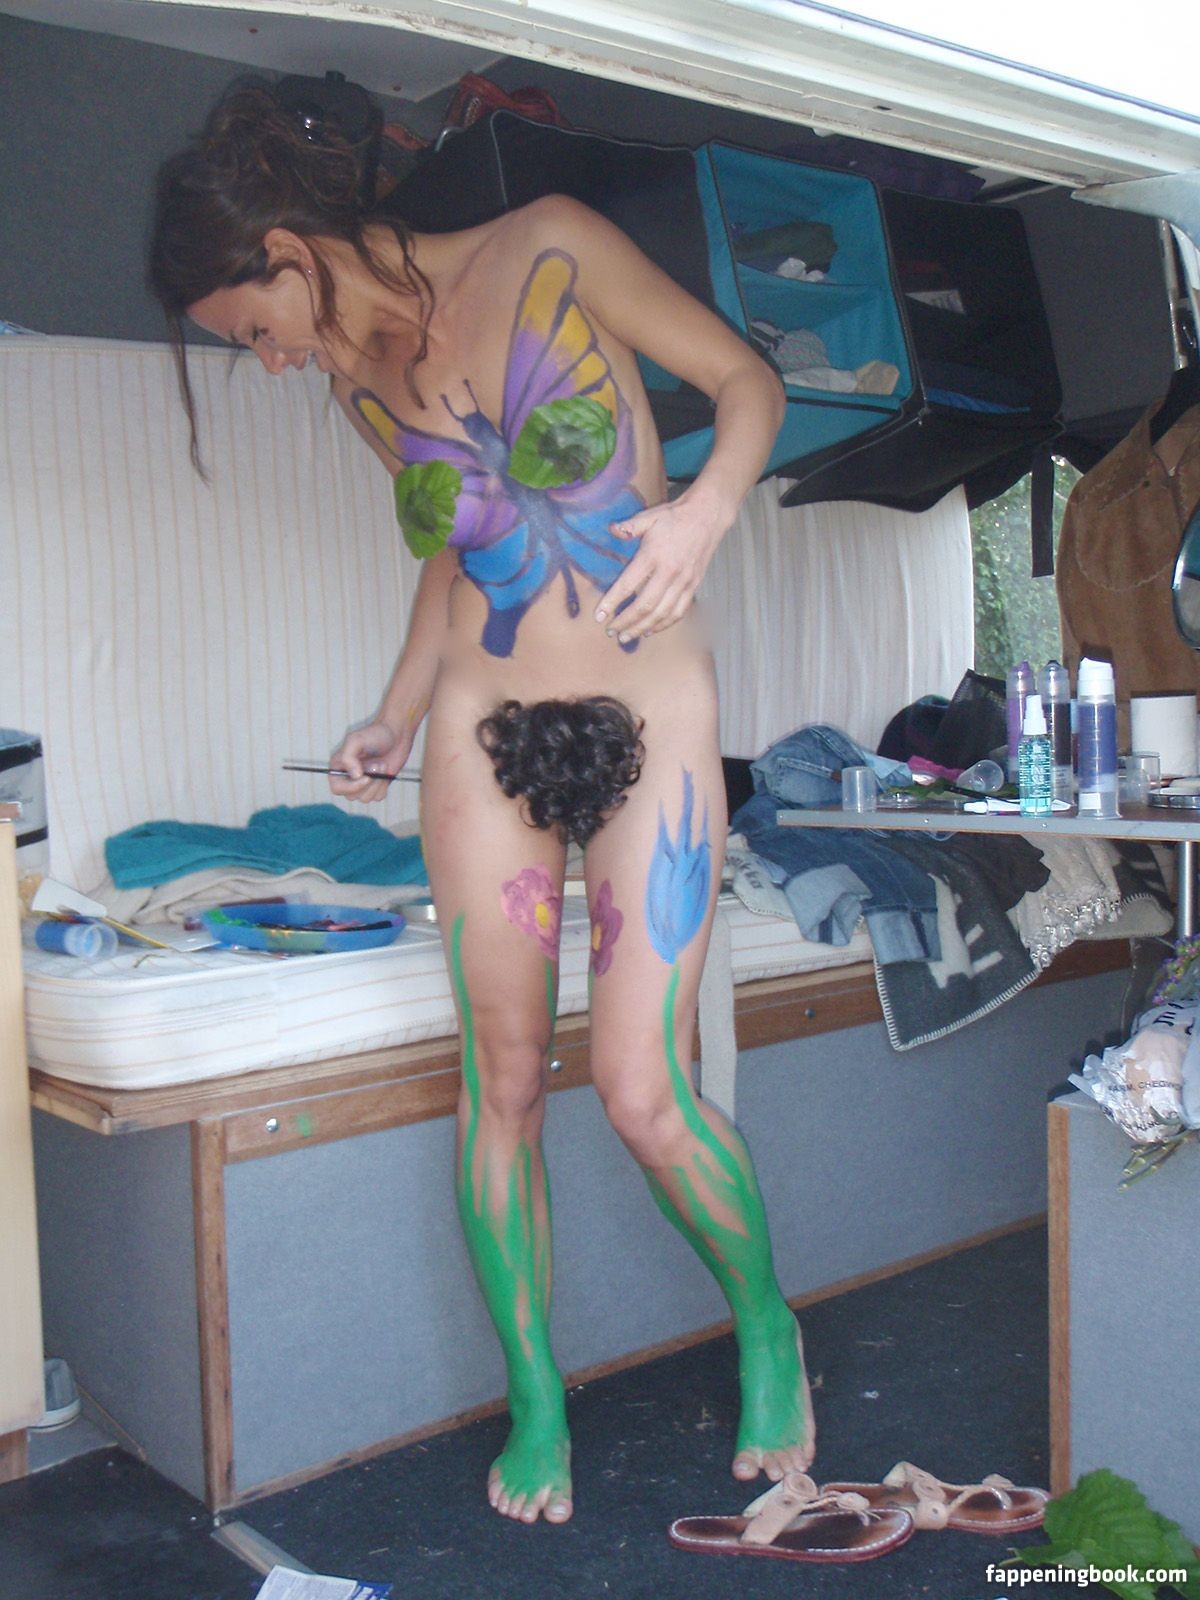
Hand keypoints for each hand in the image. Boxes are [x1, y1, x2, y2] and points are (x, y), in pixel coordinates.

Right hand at [329, 719, 413, 804]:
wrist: (396, 734)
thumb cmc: (374, 734)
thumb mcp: (356, 740)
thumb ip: (348, 757)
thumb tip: (354, 776)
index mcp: (339, 767)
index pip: (337, 788)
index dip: (351, 787)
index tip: (366, 777)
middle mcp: (348, 778)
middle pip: (352, 796)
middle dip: (368, 783)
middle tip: (378, 764)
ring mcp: (363, 784)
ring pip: (366, 798)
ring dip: (377, 783)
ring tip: (382, 764)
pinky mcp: (376, 786)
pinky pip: (378, 797)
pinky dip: (384, 786)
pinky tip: (386, 771)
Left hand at [595, 492, 727, 643]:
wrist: (708, 517)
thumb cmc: (675, 517)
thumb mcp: (650, 517)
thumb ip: (630, 527)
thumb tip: (612, 529)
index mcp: (654, 555)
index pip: (628, 585)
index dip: (612, 603)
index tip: (599, 616)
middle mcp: (669, 572)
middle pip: (645, 606)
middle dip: (626, 622)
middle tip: (611, 631)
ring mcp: (684, 582)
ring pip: (661, 614)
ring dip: (642, 628)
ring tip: (626, 637)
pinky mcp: (693, 586)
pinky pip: (678, 612)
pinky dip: (663, 625)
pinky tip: (650, 631)